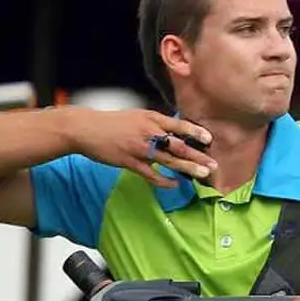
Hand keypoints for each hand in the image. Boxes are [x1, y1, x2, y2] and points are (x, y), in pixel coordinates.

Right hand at [62, 108, 215, 187]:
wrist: (84, 129)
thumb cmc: (112, 122)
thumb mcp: (137, 115)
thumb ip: (156, 123)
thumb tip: (175, 130)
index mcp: (151, 118)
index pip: (179, 125)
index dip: (195, 132)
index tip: (210, 139)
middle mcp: (148, 133)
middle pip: (178, 145)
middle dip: (198, 155)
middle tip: (215, 164)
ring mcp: (139, 148)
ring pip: (168, 160)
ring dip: (187, 168)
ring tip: (203, 174)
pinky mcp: (129, 162)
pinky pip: (150, 174)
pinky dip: (164, 180)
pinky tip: (175, 184)